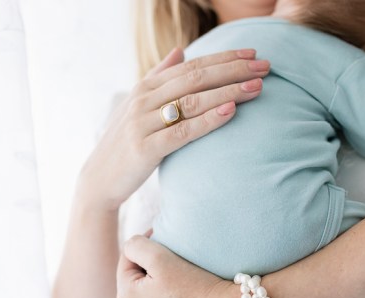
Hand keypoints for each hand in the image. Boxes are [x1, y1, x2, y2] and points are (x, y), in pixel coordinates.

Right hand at [77, 48, 269, 211]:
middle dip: (233, 70)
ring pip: (192, 101)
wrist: (98, 180)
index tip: (253, 54)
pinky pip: (183, 131)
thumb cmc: (124, 143)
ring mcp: (142, 124)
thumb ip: (159, 77)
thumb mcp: (138, 106)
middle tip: (266, 67)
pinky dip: (208, 119)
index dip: (224, 58)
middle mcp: (143, 100)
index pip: (191, 65)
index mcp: (145, 87)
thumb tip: (181, 50)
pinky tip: (231, 111)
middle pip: (195, 78)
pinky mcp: (145, 149)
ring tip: (257, 87)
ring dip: (228, 91)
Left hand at [116, 234, 245, 297]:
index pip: (127, 259)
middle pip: (136, 280)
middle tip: (171, 255)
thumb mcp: (160, 257)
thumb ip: (135, 246)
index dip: (144, 243)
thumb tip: (130, 247)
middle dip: (149, 265)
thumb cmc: (193, 286)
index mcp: (126, 296)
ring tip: (179, 276)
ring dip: (158, 285)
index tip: (162, 235)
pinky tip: (185, 297)